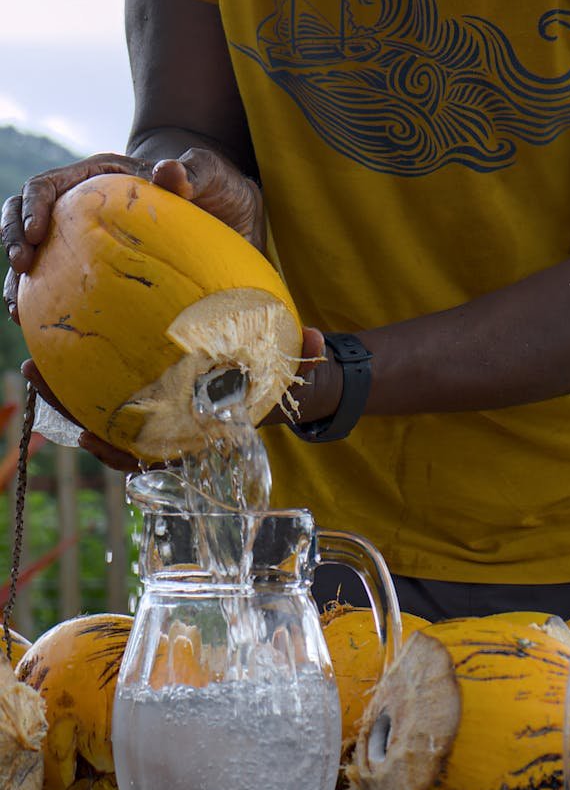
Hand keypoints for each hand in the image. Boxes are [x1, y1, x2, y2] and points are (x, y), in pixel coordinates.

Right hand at [1, 147, 263, 322]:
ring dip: (19, 280)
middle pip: (26, 217)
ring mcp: (87, 239)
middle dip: (13, 239)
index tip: (34, 232)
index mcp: (101, 177)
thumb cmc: (218, 187)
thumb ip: (193, 172)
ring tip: (17, 311)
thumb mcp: (211, 175)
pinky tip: (45, 332)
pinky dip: (48, 305)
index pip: (49, 185)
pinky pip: (63, 286)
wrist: (231, 211)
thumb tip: (168, 170)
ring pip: (37, 256)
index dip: (33, 205)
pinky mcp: (98, 269)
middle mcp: (84, 207)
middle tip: (21, 267)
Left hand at [21, 328, 326, 472]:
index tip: (88, 436)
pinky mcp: (159, 389)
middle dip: (70, 410)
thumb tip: (317, 337)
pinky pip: (117, 387)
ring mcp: (162, 411)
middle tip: (34, 372)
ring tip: (32, 359)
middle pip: (110, 431)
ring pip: (104, 410)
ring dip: (66, 390)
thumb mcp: (296, 371)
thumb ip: (306, 354)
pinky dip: (91, 371)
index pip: (156, 452)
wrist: (283, 380)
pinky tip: (70, 342)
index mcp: (202, 433)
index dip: (119, 450)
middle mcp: (174, 428)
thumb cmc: (284, 380)